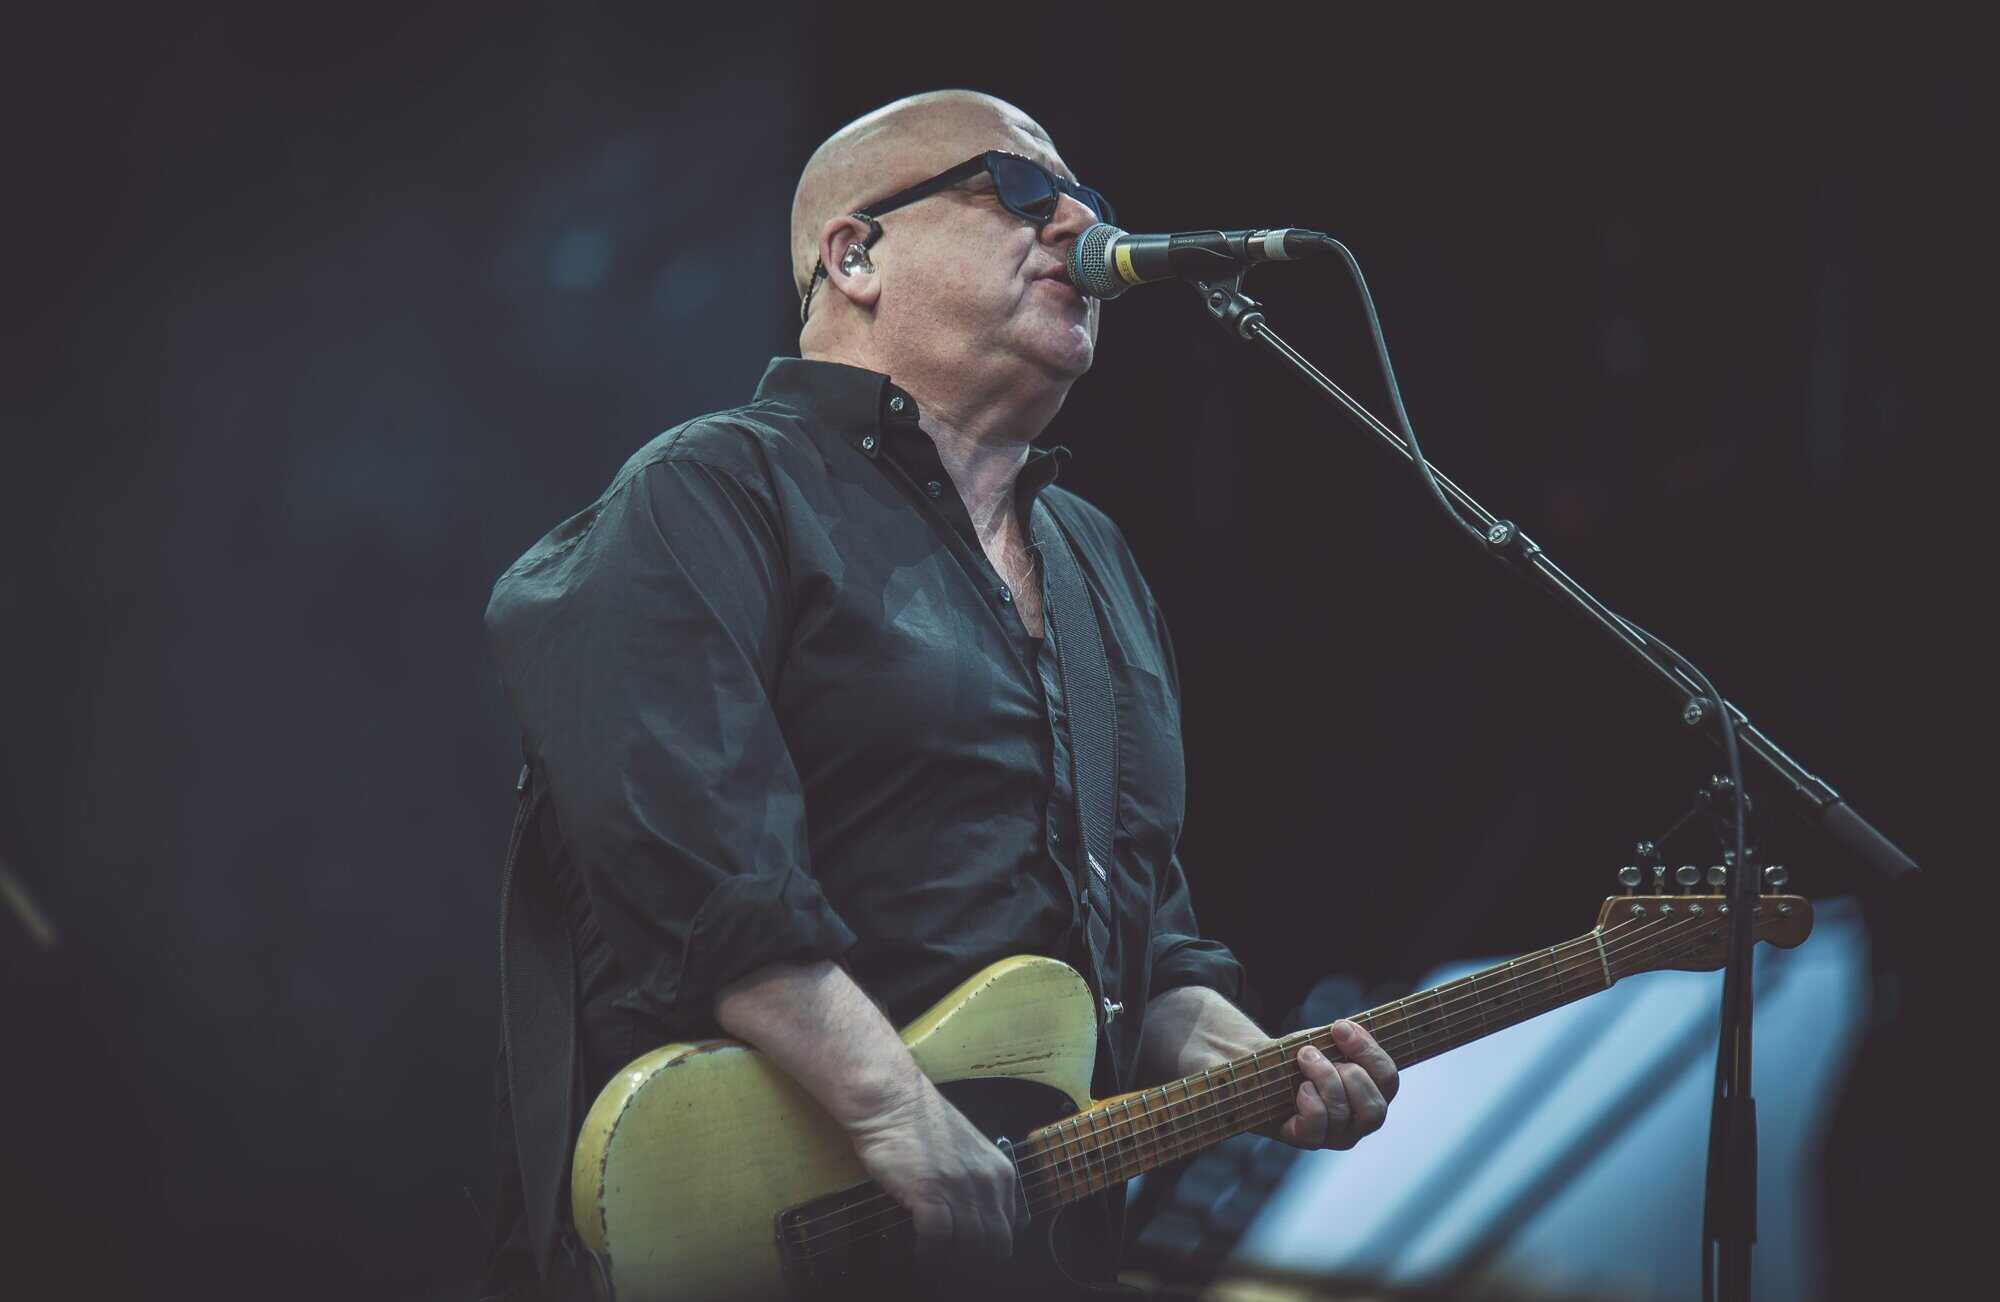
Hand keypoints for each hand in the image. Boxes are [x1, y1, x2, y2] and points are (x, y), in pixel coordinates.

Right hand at [845, 1079, 1025, 1264]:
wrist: (893, 1101)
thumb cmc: (923, 1124)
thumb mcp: (971, 1151)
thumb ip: (983, 1182)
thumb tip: (982, 1217)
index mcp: (1001, 1173)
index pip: (1012, 1229)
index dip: (993, 1248)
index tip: (975, 1255)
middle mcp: (987, 1182)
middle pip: (994, 1244)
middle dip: (976, 1261)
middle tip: (956, 1265)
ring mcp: (959, 1189)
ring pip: (970, 1247)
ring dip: (952, 1260)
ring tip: (938, 1261)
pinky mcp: (930, 1194)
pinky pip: (938, 1242)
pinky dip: (929, 1254)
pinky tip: (922, 1253)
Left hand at [1271, 1019, 1398, 1150]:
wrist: (1263, 1073)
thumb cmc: (1301, 1059)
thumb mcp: (1324, 1044)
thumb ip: (1341, 1040)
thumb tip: (1345, 1029)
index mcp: (1372, 1094)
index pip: (1388, 1080)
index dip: (1368, 1051)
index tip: (1340, 1026)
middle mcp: (1359, 1123)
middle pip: (1375, 1108)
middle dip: (1350, 1072)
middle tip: (1319, 1052)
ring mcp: (1335, 1136)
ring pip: (1341, 1111)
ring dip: (1323, 1076)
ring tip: (1305, 1057)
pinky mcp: (1308, 1140)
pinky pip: (1317, 1122)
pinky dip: (1309, 1099)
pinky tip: (1300, 1087)